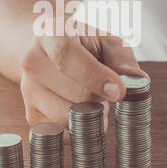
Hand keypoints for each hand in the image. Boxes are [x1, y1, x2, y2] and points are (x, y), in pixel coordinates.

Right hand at [20, 19, 148, 138]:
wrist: (50, 51)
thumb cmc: (84, 45)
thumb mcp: (106, 40)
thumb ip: (122, 59)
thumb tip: (138, 81)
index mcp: (50, 33)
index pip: (67, 57)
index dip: (95, 76)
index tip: (120, 91)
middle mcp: (32, 61)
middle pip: (77, 94)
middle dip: (101, 96)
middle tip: (106, 86)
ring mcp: (28, 90)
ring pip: (71, 118)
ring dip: (92, 114)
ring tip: (91, 95)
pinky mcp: (31, 115)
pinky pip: (65, 134)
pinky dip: (82, 128)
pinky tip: (82, 109)